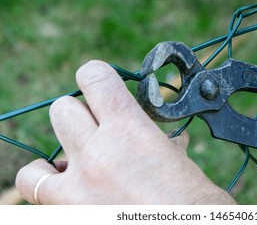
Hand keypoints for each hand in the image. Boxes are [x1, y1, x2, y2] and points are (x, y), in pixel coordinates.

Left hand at [16, 60, 235, 204]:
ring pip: (45, 148)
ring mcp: (79, 183)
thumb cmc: (193, 199)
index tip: (100, 85)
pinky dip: (44, 180)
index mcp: (129, 128)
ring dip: (62, 149)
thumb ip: (162, 143)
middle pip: (64, 108)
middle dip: (80, 114)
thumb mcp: (178, 160)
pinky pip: (35, 185)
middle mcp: (98, 150)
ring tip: (78, 159)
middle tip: (97, 128)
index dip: (95, 75)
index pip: (94, 77)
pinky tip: (62, 182)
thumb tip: (167, 142)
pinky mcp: (69, 209)